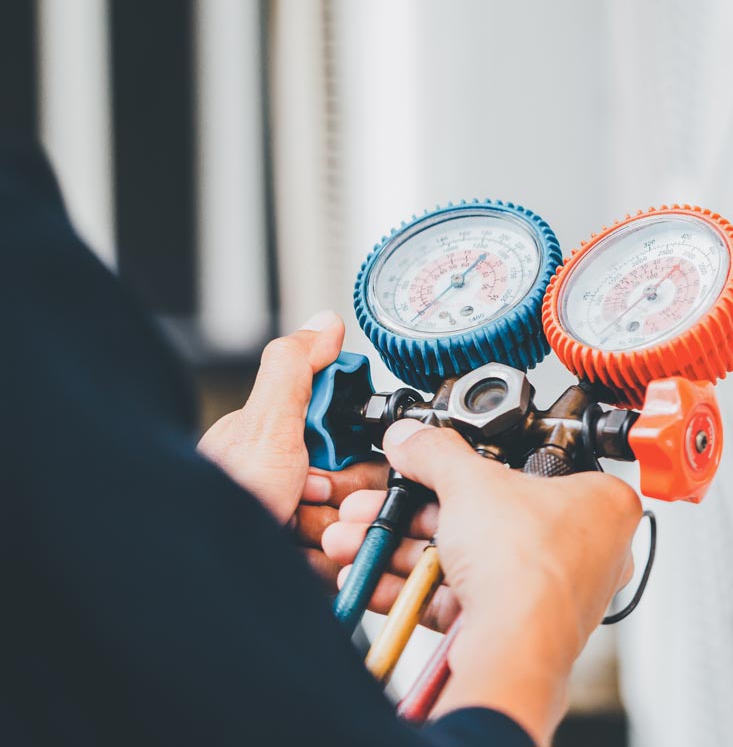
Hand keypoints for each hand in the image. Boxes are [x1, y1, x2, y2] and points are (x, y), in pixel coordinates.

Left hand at [198, 311, 387, 587]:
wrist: (202, 579)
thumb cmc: (223, 503)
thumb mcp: (262, 428)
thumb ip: (294, 371)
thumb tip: (325, 323)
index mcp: (279, 443)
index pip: (354, 441)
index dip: (349, 457)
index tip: (318, 467)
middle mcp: (290, 485)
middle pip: (362, 487)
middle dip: (339, 502)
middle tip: (300, 506)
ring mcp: (296, 528)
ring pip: (358, 527)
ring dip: (332, 537)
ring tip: (290, 540)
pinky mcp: (303, 567)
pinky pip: (345, 565)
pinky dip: (326, 567)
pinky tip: (294, 565)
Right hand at [323, 420, 641, 741]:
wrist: (515, 645)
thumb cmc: (530, 566)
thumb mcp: (472, 482)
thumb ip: (436, 453)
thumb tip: (413, 438)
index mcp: (602, 503)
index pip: (533, 469)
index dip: (476, 464)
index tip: (432, 462)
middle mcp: (584, 550)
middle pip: (486, 516)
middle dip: (415, 511)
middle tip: (382, 501)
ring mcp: (547, 591)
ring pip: (464, 558)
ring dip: (401, 547)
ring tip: (357, 537)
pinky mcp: (511, 625)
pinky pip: (455, 597)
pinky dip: (410, 586)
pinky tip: (370, 574)